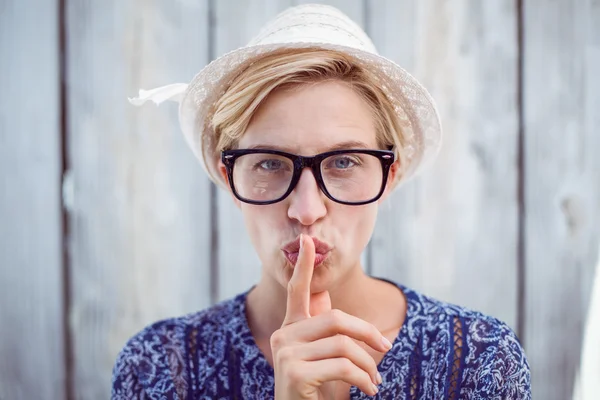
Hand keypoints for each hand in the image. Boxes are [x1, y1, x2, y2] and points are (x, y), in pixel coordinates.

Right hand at [271, 234, 391, 398]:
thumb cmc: (313, 392)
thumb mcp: (320, 360)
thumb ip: (323, 331)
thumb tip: (324, 298)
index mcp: (290, 330)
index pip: (297, 291)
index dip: (304, 266)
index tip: (307, 239)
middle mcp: (283, 336)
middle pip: (336, 319)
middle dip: (367, 333)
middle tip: (386, 348)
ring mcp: (286, 354)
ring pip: (343, 344)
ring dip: (368, 365)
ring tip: (375, 382)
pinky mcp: (294, 373)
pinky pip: (343, 366)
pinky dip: (364, 378)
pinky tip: (369, 390)